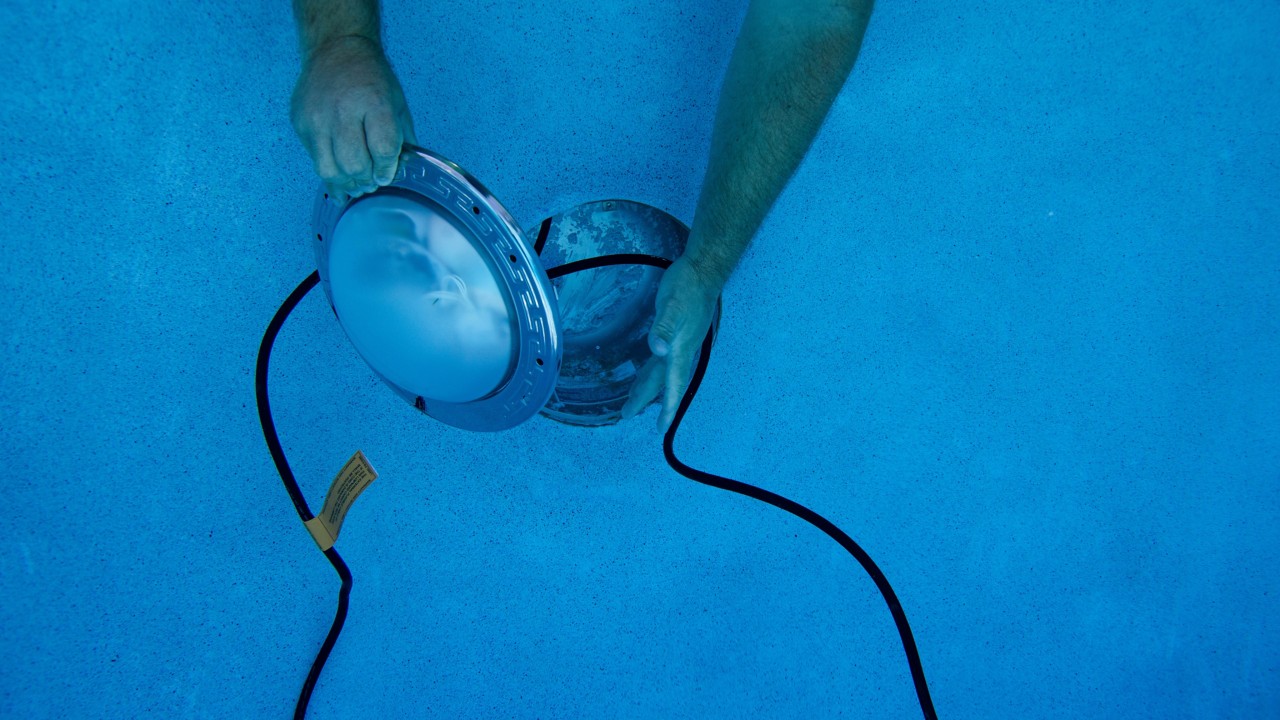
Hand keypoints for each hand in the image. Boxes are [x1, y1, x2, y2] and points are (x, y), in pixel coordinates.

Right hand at [290, 35, 417, 202]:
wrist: (336, 49)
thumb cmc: (371, 78)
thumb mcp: (397, 103)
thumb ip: (401, 138)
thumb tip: (400, 171)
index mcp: (374, 103)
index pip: (383, 150)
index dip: (387, 170)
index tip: (386, 175)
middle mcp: (342, 110)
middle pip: (354, 165)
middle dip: (366, 181)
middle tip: (371, 182)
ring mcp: (317, 118)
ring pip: (330, 170)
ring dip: (346, 184)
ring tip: (356, 184)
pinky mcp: (300, 124)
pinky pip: (315, 159)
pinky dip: (329, 173)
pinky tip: (339, 178)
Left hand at [620, 255, 721, 432]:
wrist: (703, 271)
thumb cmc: (687, 287)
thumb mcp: (673, 305)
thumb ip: (665, 328)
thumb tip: (658, 351)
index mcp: (680, 349)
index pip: (672, 385)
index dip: (668, 408)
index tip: (661, 428)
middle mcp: (680, 351)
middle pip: (662, 383)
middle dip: (646, 400)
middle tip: (626, 415)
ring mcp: (678, 344)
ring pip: (660, 373)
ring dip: (646, 388)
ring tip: (631, 403)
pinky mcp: (674, 335)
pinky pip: (660, 361)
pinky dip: (650, 372)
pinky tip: (643, 374)